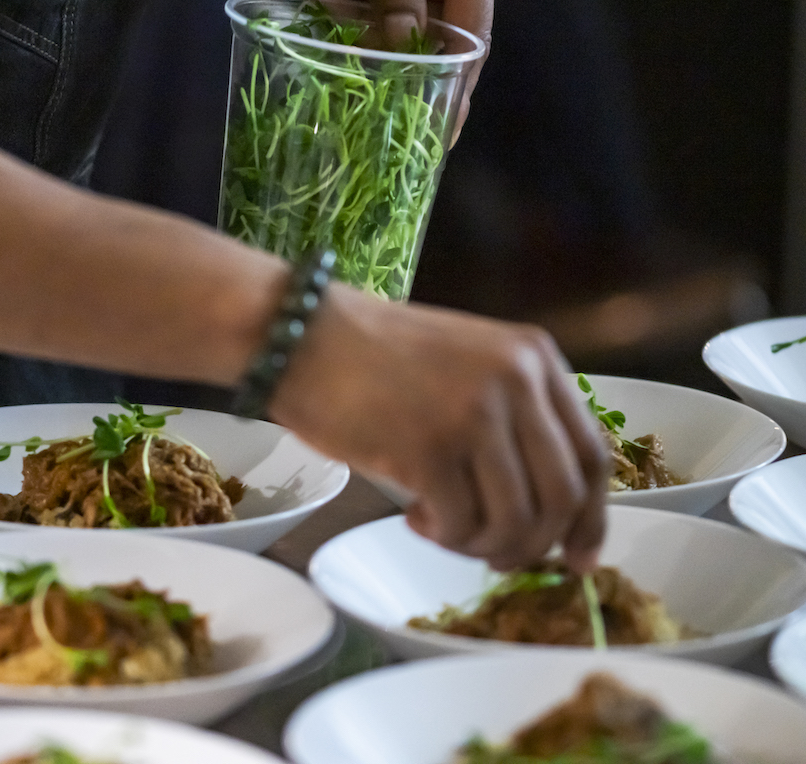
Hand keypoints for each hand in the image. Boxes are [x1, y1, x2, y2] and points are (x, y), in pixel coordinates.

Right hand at [268, 285, 608, 572]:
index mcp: (534, 358)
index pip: (592, 456)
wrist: (301, 336)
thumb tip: (543, 506)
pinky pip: (461, 525)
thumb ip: (512, 412)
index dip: (591, 518)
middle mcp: (516, 382)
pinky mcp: (429, 449)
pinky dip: (443, 537)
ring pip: (515, 521)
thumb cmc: (373, 354)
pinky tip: (415, 517)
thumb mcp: (466, 361)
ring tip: (445, 530)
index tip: (577, 556)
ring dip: (483, 545)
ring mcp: (474, 415)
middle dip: (535, 544)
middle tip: (499, 557)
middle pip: (563, 498)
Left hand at [303, 0, 501, 141]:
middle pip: (431, 45)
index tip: (438, 135)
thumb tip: (403, 49)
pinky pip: (376, 23)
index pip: (471, 40)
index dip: (454, 90)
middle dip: (377, 42)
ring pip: (395, 38)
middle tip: (337, 21)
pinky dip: (344, 6)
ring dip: (351, 18)